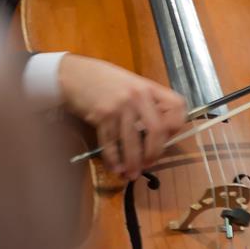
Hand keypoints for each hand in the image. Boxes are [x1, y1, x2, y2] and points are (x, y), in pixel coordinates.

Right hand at [56, 54, 188, 181]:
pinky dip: (113, 159)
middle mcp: (138, 95)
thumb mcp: (130, 85)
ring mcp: (120, 105)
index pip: (176, 106)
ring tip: (130, 174)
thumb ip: (145, 104)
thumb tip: (156, 135)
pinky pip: (111, 143)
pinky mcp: (102, 115)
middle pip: (157, 130)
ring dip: (132, 163)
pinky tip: (114, 167)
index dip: (176, 126)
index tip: (167, 139)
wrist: (73, 74)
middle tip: (148, 165)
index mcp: (149, 87)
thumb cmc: (102, 80)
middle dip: (153, 153)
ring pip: (132, 142)